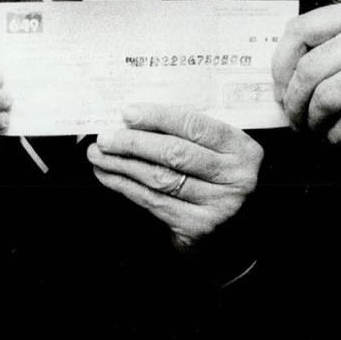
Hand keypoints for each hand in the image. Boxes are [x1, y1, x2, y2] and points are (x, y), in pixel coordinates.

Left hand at [86, 104, 262, 250]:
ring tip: (98, 154)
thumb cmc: (219, 174)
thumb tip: (136, 116)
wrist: (236, 226)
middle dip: (133, 143)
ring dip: (122, 165)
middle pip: (175, 153)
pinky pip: (153, 201)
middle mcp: (234, 177)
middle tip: (105, 137)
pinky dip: (126, 187)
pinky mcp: (196, 226)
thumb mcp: (219, 148)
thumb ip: (190, 131)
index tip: (127, 113)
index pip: (195, 125)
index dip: (158, 117)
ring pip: (160, 179)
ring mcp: (217, 205)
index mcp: (242, 148)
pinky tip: (109, 176)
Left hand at [271, 0, 340, 142]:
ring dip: (312, 122)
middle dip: (293, 101)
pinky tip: (336, 137)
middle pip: (310, 69)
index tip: (278, 85)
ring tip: (314, 129)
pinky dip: (335, 135)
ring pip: (326, 97)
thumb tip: (283, 75)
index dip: (280, 62)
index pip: (301, 29)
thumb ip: (334, 44)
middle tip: (293, 117)